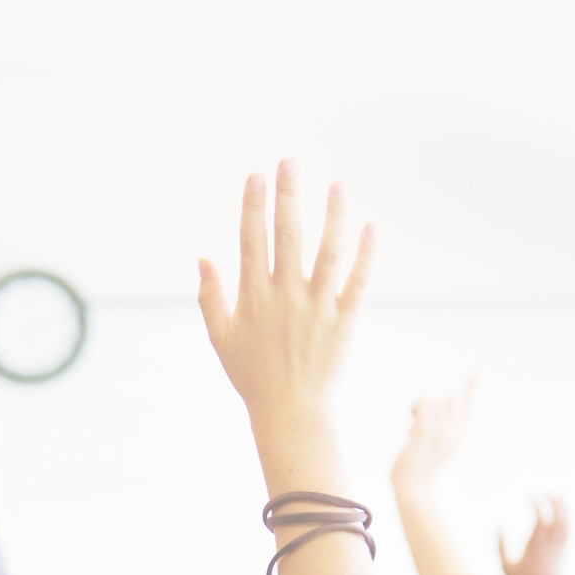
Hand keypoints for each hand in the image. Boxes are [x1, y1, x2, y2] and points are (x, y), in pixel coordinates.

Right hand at [198, 163, 371, 446]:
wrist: (291, 412)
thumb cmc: (252, 375)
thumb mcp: (220, 339)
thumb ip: (210, 298)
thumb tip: (204, 259)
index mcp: (253, 298)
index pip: (251, 242)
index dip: (253, 207)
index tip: (256, 176)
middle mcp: (285, 297)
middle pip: (287, 236)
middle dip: (288, 196)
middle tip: (290, 162)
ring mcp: (317, 307)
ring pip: (328, 251)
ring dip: (333, 215)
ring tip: (337, 184)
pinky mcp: (345, 320)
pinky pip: (359, 280)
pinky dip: (366, 253)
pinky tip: (370, 224)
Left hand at [392, 378, 475, 493]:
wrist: (413, 489)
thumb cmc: (415, 470)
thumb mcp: (425, 447)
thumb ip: (429, 429)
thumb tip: (418, 413)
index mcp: (459, 437)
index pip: (466, 407)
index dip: (469, 389)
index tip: (475, 373)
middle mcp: (457, 433)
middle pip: (449, 399)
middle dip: (432, 405)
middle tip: (417, 421)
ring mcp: (445, 432)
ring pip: (434, 400)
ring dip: (419, 409)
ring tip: (413, 430)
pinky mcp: (429, 432)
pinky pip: (424, 403)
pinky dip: (415, 409)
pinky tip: (410, 428)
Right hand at [500, 496, 568, 574]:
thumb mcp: (504, 566)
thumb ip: (500, 544)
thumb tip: (497, 524)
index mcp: (536, 547)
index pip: (541, 518)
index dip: (537, 503)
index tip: (529, 494)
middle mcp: (550, 546)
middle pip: (557, 517)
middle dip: (553, 500)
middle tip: (547, 487)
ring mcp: (559, 550)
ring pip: (566, 523)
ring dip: (564, 507)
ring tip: (560, 494)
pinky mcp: (563, 554)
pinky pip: (568, 532)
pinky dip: (567, 519)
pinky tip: (565, 513)